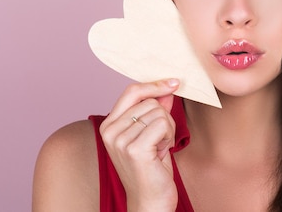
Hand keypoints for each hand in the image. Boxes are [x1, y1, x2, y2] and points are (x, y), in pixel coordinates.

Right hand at [99, 79, 179, 211]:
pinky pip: (162, 124)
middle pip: (149, 101)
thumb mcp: (152, 133)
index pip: (132, 91)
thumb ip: (156, 110)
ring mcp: (120, 140)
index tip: (173, 83)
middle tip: (161, 139)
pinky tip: (162, 151)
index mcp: (109, 124)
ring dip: (168, 129)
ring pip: (158, 112)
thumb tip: (167, 88)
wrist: (150, 201)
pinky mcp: (134, 148)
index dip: (154, 85)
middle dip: (164, 117)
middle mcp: (110, 130)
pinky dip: (169, 136)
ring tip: (160, 148)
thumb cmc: (152, 169)